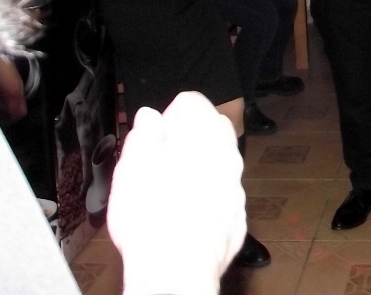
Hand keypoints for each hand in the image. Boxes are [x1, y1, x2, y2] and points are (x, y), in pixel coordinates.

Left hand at [0, 57, 26, 121]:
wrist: (0, 58)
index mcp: (12, 94)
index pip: (18, 112)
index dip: (13, 119)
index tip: (8, 121)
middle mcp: (18, 91)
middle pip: (22, 109)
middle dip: (16, 115)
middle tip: (8, 117)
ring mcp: (20, 86)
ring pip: (22, 102)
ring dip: (15, 107)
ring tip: (5, 108)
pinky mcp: (19, 82)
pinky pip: (20, 95)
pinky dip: (16, 100)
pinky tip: (7, 99)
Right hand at [108, 92, 245, 294]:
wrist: (178, 269)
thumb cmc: (149, 216)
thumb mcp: (132, 167)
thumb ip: (144, 135)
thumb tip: (150, 116)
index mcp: (202, 133)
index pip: (192, 101)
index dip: (170, 114)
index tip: (155, 134)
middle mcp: (227, 154)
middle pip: (212, 128)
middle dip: (190, 137)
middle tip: (160, 161)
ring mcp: (236, 185)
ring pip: (220, 163)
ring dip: (201, 167)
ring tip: (169, 190)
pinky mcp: (239, 214)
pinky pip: (223, 195)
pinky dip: (209, 197)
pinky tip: (186, 214)